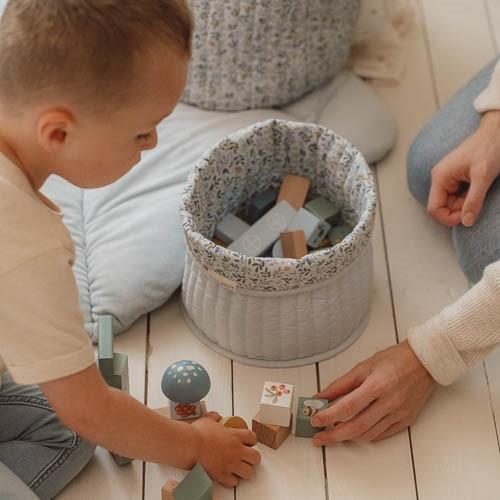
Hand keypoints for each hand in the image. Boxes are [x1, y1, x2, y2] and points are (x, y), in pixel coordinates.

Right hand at [191, 416, 260, 487]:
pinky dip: (231, 480)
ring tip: (239, 469)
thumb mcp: (207, 420)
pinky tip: (228, 476)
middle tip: (248, 457)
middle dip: (253, 458)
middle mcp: (236, 450)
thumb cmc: (197, 433)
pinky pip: (233, 482)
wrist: (190, 446)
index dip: (252, 441)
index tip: (249, 442)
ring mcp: (230, 464)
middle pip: (256, 457)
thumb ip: (215, 417)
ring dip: (245, 471)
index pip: (253, 437)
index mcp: (234, 435)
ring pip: (248, 472)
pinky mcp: (222, 475)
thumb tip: (216, 417)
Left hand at [311, 341, 434, 444]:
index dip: (329, 415)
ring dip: (348, 437)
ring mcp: (399, 414)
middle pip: (357, 426)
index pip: (348, 406)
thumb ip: (341, 384)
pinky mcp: (405, 421)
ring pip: (368, 434)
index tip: (316, 420)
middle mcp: (390, 402)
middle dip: (334, 435)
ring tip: (333, 433)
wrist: (424, 362)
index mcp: (377, 385)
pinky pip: (380, 435)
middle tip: (319, 437)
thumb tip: (322, 396)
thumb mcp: (363, 366)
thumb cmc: (394, 360)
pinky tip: (353, 432)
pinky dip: (364, 436)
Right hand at [427, 110, 499, 226]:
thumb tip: (466, 222)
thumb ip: (473, 201)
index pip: (434, 208)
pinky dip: (470, 198)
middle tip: (478, 204)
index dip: (449, 218)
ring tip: (481, 192)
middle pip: (444, 207)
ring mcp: (449, 178)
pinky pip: (459, 196)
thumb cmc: (489, 147)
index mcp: (440, 177)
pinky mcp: (458, 178)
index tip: (467, 218)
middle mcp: (441, 178)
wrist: (498, 130)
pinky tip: (480, 189)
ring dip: (466, 204)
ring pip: (452, 203)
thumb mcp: (483, 176)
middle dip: (460, 210)